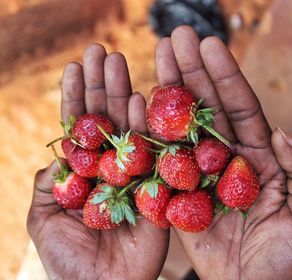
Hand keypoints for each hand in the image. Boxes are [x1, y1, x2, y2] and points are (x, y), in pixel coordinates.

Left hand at [27, 44, 168, 279]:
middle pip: (105, 119)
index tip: (75, 67)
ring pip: (128, 127)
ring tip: (117, 60)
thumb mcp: (44, 218)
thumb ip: (51, 183)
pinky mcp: (156, 186)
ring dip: (122, 93)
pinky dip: (145, 127)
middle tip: (101, 51)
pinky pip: (151, 153)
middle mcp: (111, 167)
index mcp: (85, 172)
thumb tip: (58, 153)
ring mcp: (135, 174)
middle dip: (101, 85)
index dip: (76, 97)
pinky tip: (140, 99)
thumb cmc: (69, 259)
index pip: (80, 128)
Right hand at [155, 26, 291, 279]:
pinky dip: (150, 133)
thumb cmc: (284, 257)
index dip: (225, 76)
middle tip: (175, 38)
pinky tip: (139, 104)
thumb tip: (281, 131)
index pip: (239, 108)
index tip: (209, 44)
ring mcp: (197, 172)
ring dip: (169, 92)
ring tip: (157, 57)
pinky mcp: (176, 191)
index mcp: (257, 156)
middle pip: (206, 108)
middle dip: (192, 72)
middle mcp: (225, 157)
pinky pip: (162, 160)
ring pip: (181, 126)